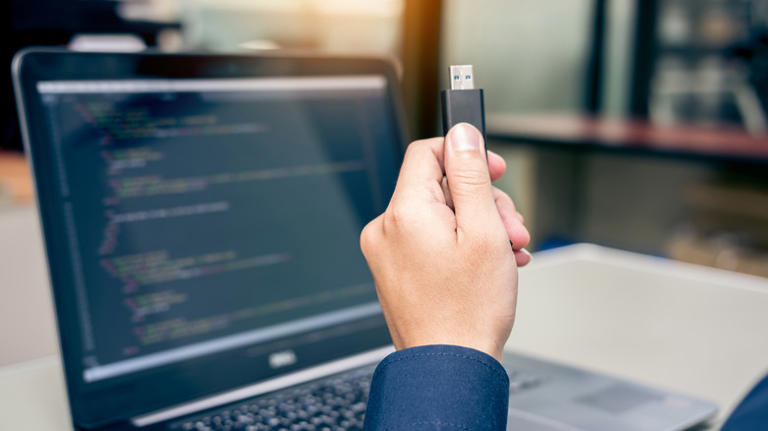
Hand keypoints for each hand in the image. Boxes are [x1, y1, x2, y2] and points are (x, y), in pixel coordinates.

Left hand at [360, 123, 530, 360]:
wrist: (449, 367)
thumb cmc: (468, 311)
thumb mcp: (484, 231)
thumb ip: (471, 176)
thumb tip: (462, 134)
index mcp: (404, 213)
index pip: (426, 152)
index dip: (464, 153)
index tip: (493, 168)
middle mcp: (386, 229)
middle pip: (438, 187)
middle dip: (482, 201)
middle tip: (511, 229)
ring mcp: (387, 252)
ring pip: (439, 215)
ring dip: (478, 226)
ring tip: (506, 253)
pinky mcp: (395, 270)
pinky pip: (430, 240)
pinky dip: (461, 245)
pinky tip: (490, 263)